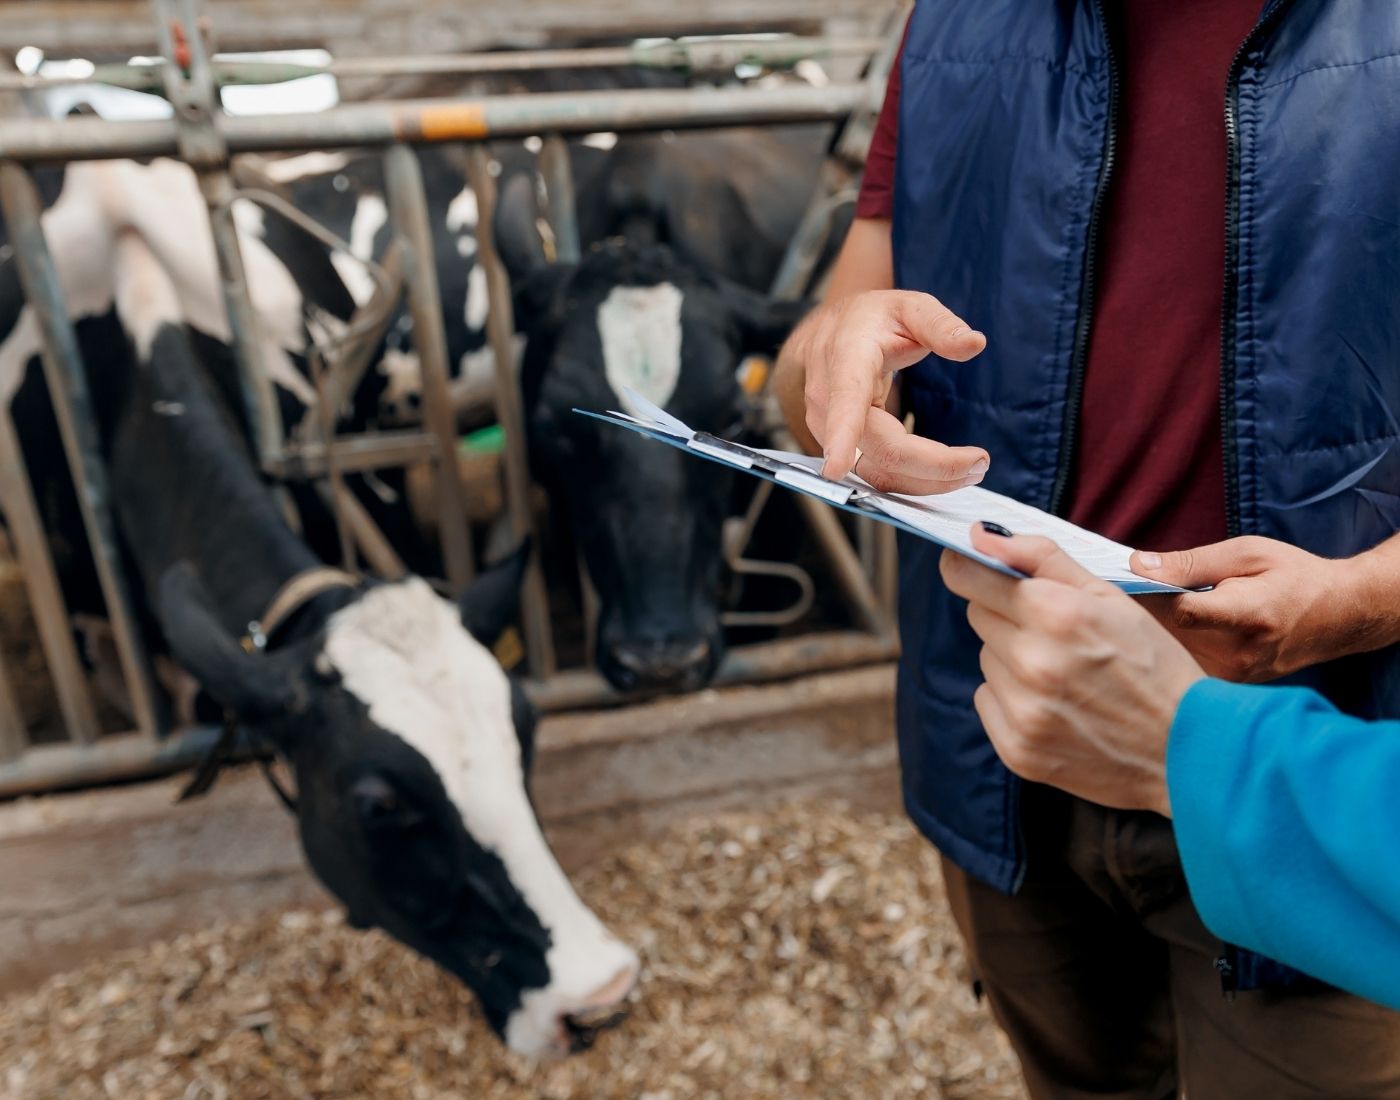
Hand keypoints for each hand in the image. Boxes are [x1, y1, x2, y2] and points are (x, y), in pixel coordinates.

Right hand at [776, 290, 989, 491]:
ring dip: (928, 480)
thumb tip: (975, 343)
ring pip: (880, 473)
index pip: (844, 402)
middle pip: (883, 451)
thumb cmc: (872, 320)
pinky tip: (945, 471)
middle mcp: (829, 402)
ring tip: (972, 467)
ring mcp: (831, 432)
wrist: (833, 336)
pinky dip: (916, 480)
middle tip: (981, 461)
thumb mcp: (910, 307)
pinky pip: (879, 475)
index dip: (841, 436)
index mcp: (846, 360)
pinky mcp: (844, 449)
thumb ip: (941, 325)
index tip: (836, 467)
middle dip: (934, 465)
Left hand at [940, 524, 1205, 816]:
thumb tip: (980, 535)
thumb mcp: (1110, 597)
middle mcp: (1032, 662)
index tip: (973, 569)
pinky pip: (987, 700)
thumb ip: (1041, 558)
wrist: (1188, 749)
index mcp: (1056, 614)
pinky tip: (1056, 705)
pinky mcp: (1016, 749)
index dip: (970, 569)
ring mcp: (1023, 710)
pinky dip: (1012, 699)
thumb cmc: (1153, 664)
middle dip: (1008, 615)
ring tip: (1065, 674)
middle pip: (978, 616)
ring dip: (1012, 659)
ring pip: (986, 660)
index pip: (968, 576)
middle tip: (1056, 632)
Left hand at [1130, 536, 1387, 682]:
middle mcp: (1240, 655)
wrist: (1339, 617)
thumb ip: (1192, 562)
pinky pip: (1180, 661)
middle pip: (1165, 634)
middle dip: (1137, 610)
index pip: (1182, 613)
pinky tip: (1160, 623)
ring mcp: (1233, 677)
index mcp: (1250, 616)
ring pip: (1167, 652)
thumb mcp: (1247, 554)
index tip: (1120, 577)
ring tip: (1136, 604)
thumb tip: (1138, 565)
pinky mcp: (1226, 685)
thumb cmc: (1294, 577)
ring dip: (1147, 628)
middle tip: (1113, 587)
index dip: (1145, 594)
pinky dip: (1165, 641)